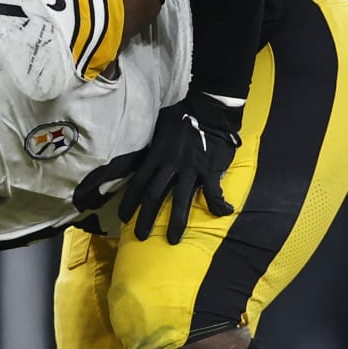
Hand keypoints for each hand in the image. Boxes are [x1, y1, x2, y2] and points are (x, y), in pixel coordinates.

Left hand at [117, 92, 243, 242]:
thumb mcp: (159, 127)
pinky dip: (218, 204)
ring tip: (173, 240)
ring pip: (180, 201)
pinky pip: (213, 192)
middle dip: (146, 219)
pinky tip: (223, 212)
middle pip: (154, 197)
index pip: (138, 184)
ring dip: (176, 222)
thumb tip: (140, 150)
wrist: (209, 108)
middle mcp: (170, 166)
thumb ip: (151, 144)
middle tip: (141, 237)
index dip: (130, 203)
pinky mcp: (209, 170)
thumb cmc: (183, 114)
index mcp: (156, 157)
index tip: (124, 218)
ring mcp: (190, 170)